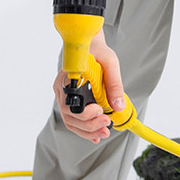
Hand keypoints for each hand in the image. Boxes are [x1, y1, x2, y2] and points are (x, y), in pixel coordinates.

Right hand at [54, 29, 125, 144]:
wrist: (90, 44)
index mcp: (67, 78)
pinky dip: (84, 129)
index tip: (100, 110)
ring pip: (71, 121)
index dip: (84, 114)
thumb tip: (118, 105)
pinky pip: (73, 119)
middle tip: (107, 125)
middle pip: (69, 117)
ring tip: (104, 132)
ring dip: (88, 131)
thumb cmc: (97, 50)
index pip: (69, 105)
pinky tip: (96, 135)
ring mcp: (64, 96)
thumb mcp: (109, 63)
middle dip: (89, 126)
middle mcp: (61, 89)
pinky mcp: (70, 100)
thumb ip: (114, 84)